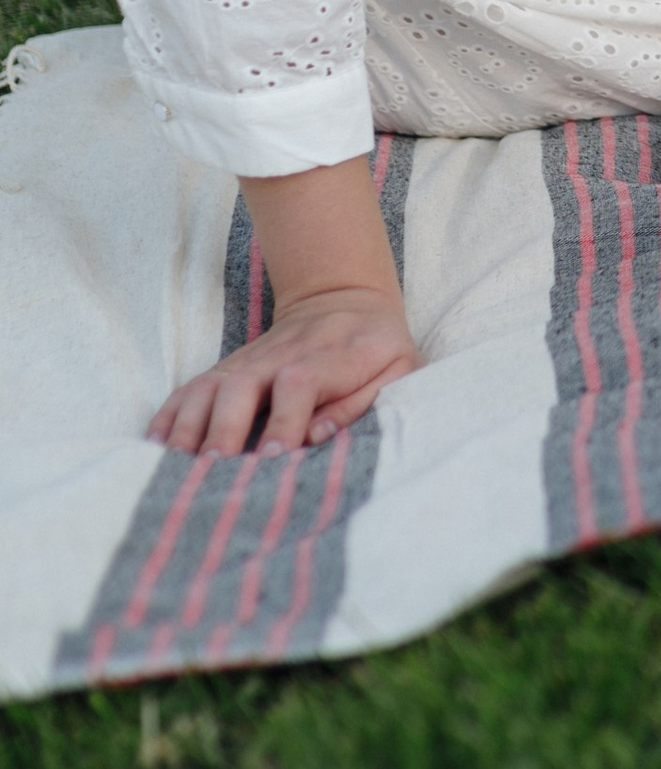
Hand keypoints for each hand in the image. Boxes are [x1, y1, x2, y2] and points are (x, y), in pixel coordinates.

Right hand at [150, 284, 421, 456]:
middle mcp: (274, 361)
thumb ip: (364, 399)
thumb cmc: (376, 346)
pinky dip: (170, 415)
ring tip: (174, 466)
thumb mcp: (396, 367)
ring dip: (188, 426)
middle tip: (212, 469)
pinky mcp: (225, 369)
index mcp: (322, 361)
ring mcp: (244, 364)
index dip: (285, 421)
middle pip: (240, 389)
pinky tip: (155, 445)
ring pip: (207, 389)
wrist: (343, 299)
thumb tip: (320, 431)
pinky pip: (190, 390)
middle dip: (224, 429)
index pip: (298, 387)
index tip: (273, 458)